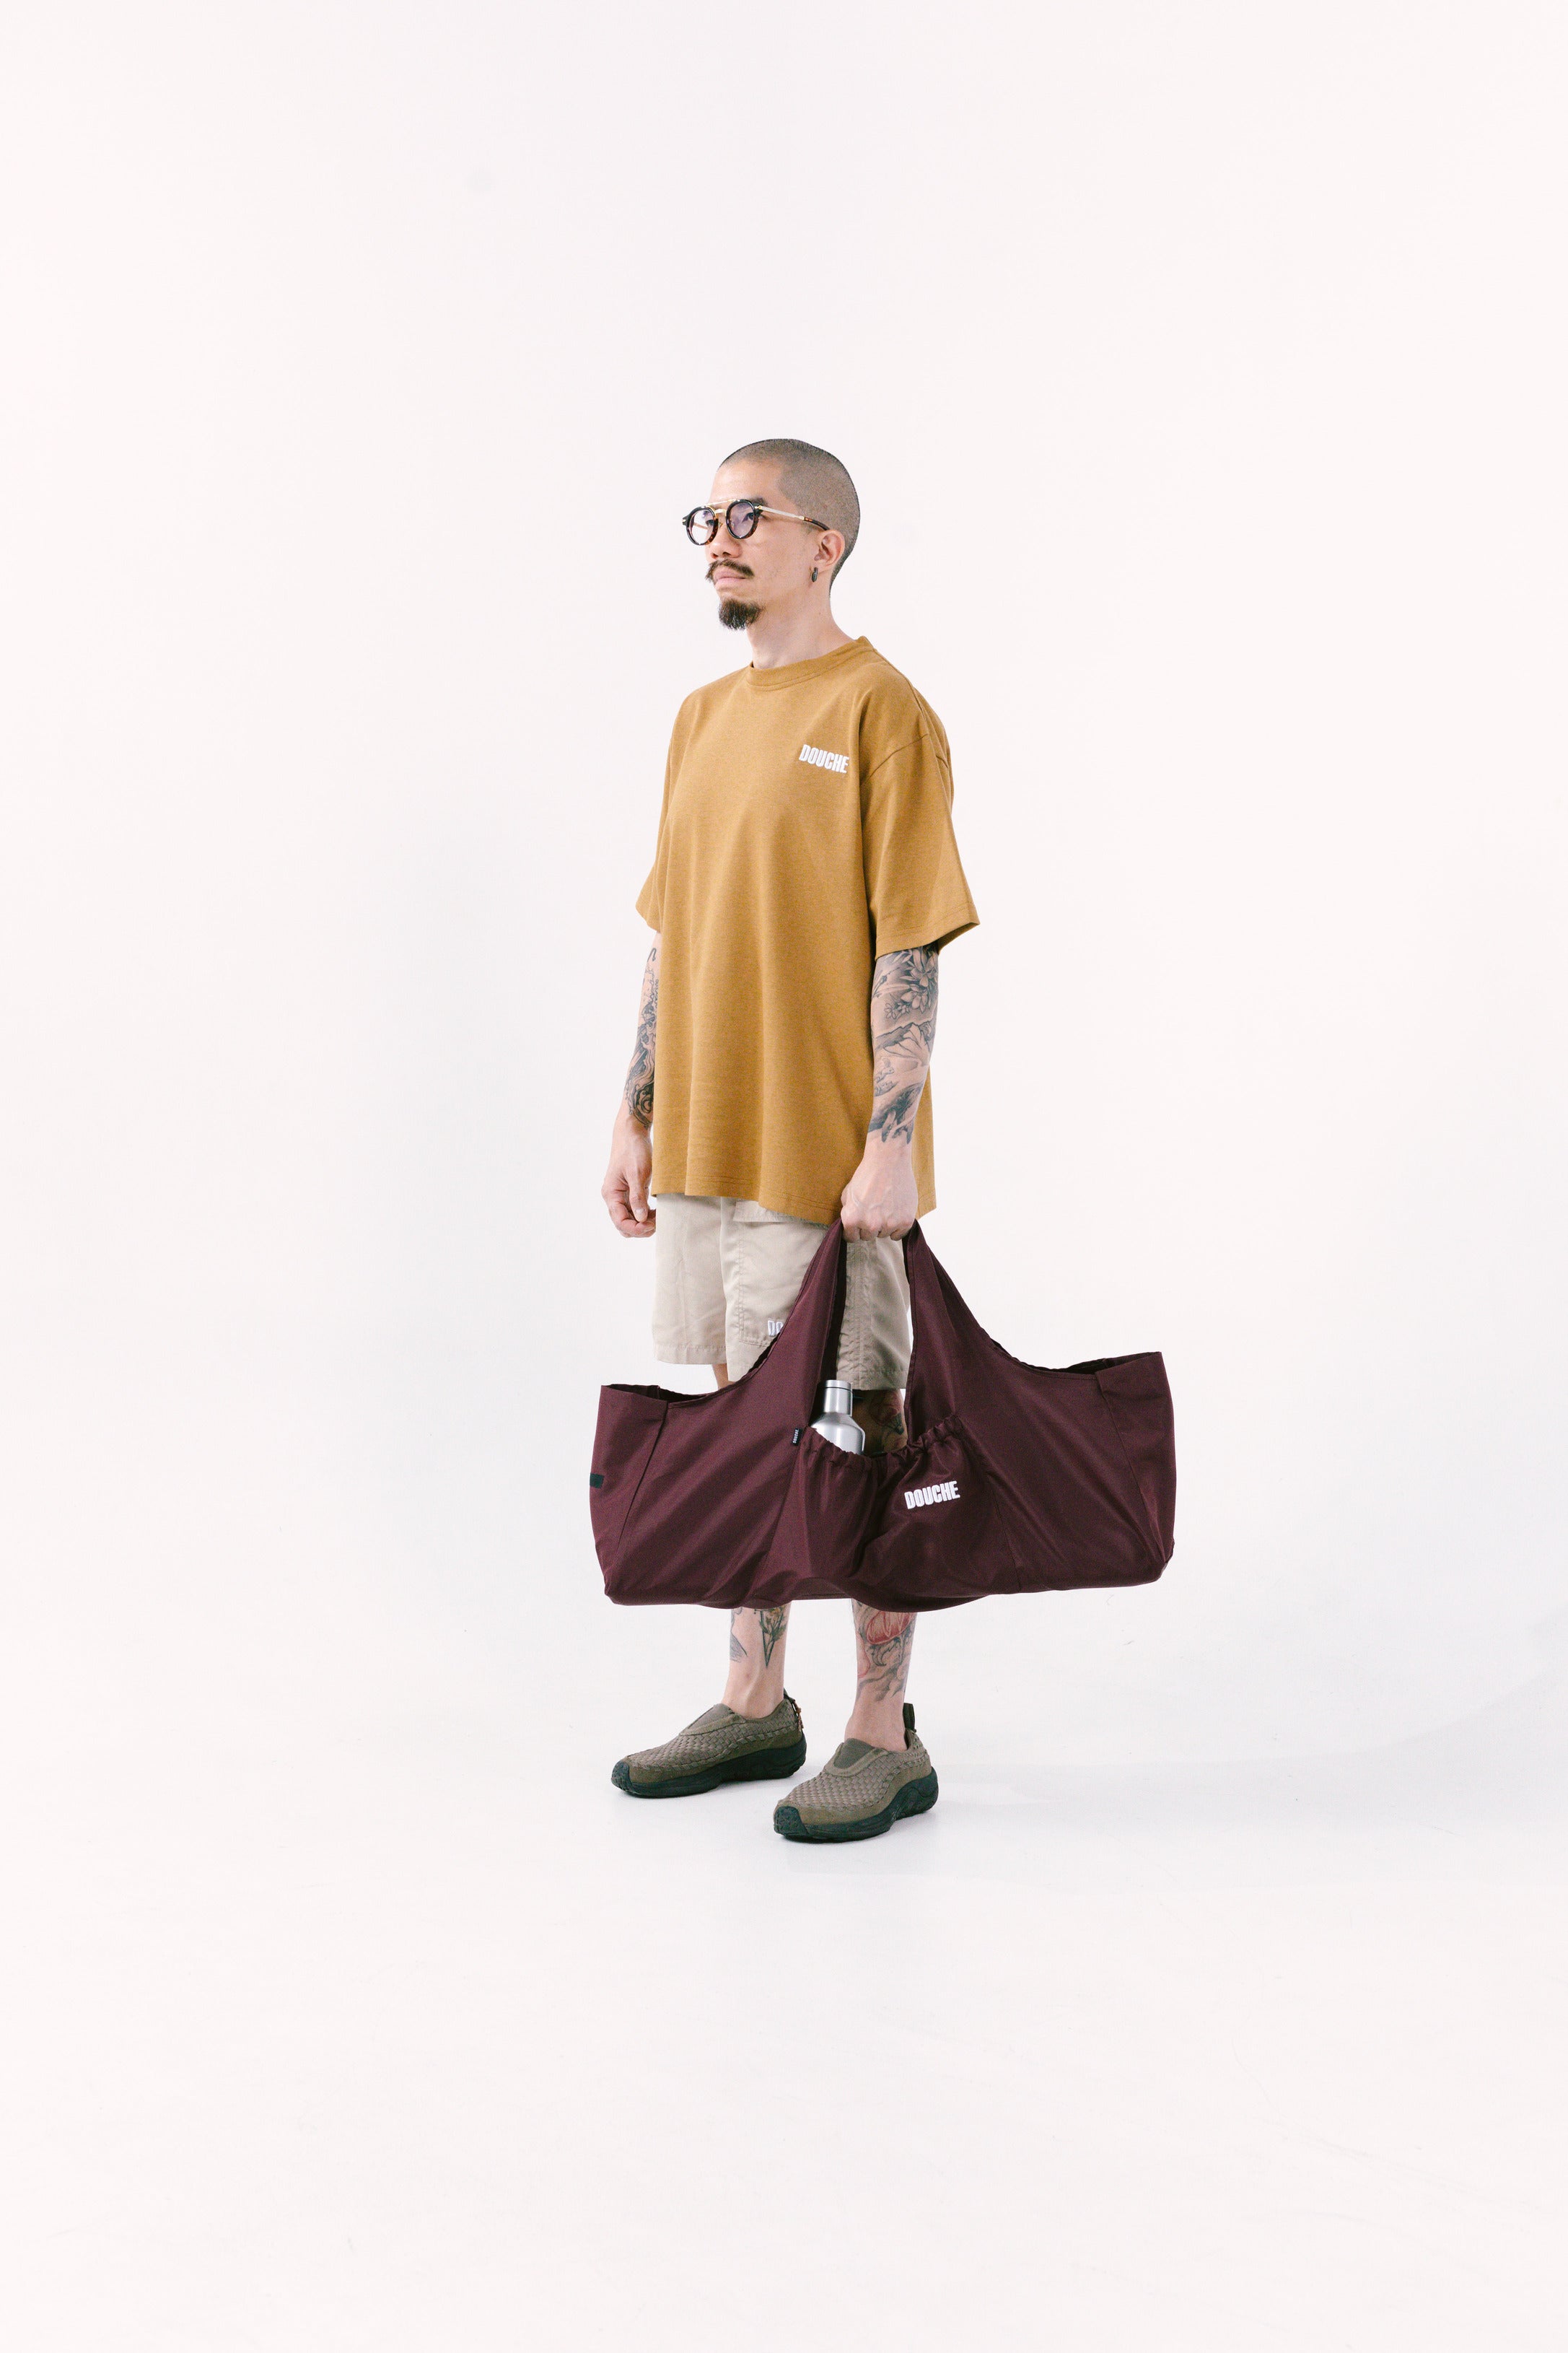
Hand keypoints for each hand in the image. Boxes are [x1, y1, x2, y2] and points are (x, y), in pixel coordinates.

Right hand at [602, 1106, 655, 1236]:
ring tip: (660, 1217)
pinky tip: (657, 1211)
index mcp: (610, 1194)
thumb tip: (640, 1219)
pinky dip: (646, 1214)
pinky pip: (636, 1210)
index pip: (620, 1222)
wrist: (632, 1133)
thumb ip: (638, 1197)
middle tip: (658, 1224)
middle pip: (623, 1224)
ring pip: (630, 1219)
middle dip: (640, 1229)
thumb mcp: (638, 1173)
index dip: (636, 1229)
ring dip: (644, 1223)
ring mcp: (621, 1195)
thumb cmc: (633, 1150)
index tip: (652, 1227)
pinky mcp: (630, 1191)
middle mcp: (613, 1197)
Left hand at [840, 1139, 916, 1240]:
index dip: (854, 1230)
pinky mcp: (905, 1221)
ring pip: (883, 1235)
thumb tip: (849, 1225)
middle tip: (874, 1210)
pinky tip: (895, 1213)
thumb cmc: (867, 1174)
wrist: (889, 1161)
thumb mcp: (847, 1193)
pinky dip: (896, 1227)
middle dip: (868, 1226)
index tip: (859, 1224)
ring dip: (883, 1225)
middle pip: (867, 1237)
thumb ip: (847, 1212)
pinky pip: (897, 1235)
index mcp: (852, 1218)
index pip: (851, 1237)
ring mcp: (889, 1224)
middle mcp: (870, 1224)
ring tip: (885, 1206)